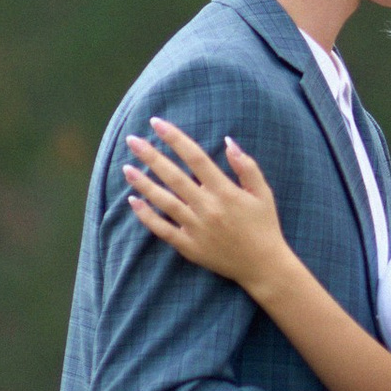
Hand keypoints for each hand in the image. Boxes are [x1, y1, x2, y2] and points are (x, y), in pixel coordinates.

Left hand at [123, 121, 287, 288]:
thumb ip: (246, 166)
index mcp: (225, 191)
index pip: (195, 157)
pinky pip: (162, 229)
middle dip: (150, 156)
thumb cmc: (264, 226)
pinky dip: (146, 216)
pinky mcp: (189, 246)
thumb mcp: (263, 193)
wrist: (263, 266)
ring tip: (126, 168)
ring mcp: (195, 228)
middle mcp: (207, 207)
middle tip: (132, 140)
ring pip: (163, 201)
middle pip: (173, 176)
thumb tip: (228, 141)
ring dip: (143, 184)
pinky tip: (133, 202)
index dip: (175, 138)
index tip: (157, 124)